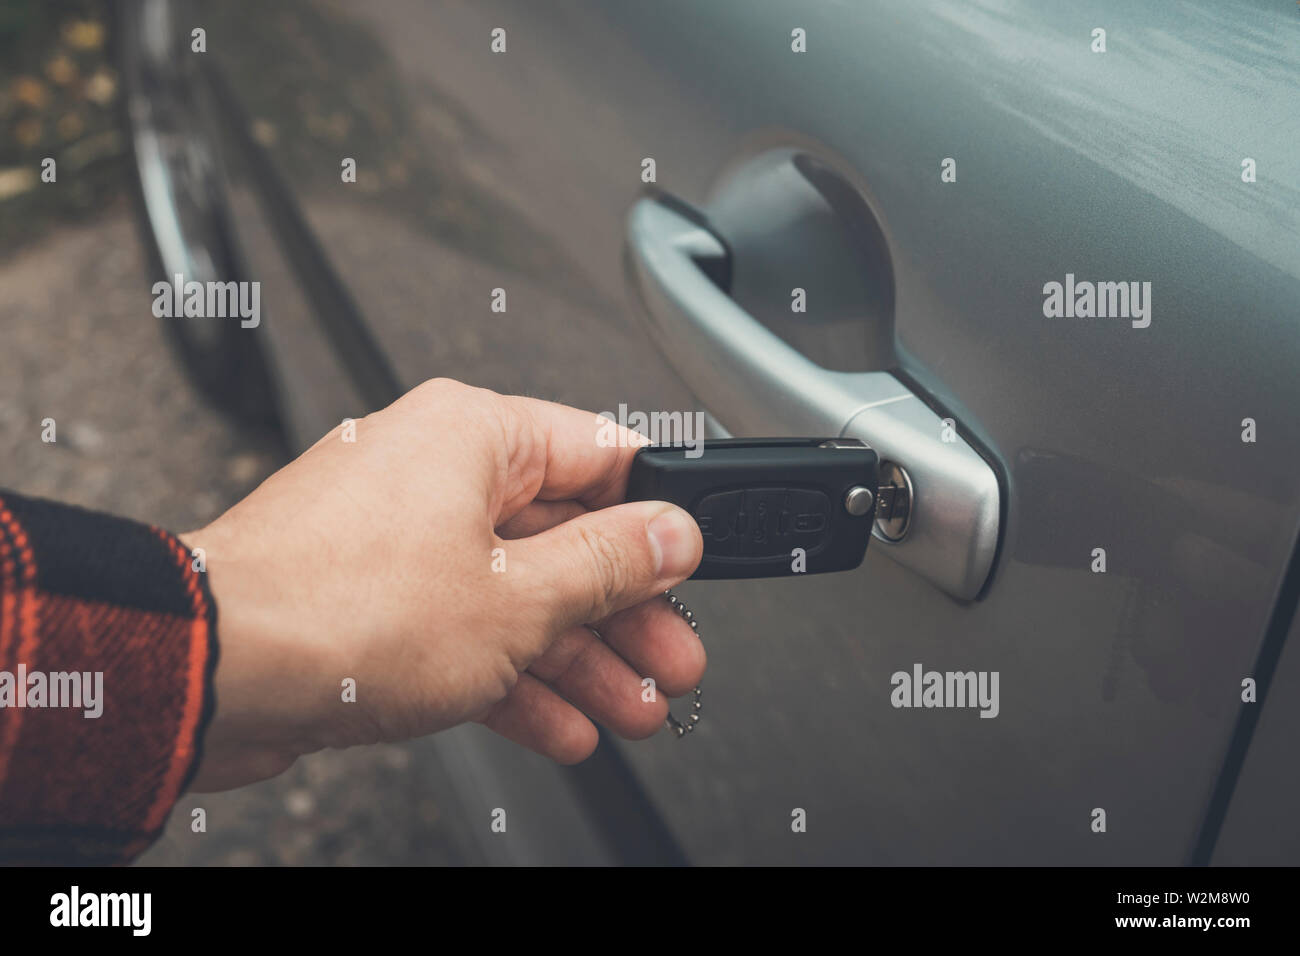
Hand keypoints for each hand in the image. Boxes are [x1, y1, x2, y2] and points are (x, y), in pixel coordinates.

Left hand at [182, 378, 704, 790]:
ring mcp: (396, 536)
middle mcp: (433, 471)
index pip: (600, 454)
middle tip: (670, 661)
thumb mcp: (517, 597)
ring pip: (515, 593)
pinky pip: (463, 628)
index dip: (656, 515)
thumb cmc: (338, 612)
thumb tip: (671, 533)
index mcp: (472, 434)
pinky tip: (558, 726)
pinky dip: (512, 677)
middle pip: (562, 536)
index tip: (689, 564)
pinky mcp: (369, 597)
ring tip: (628, 710)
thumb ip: (608, 564)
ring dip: (578, 660)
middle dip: (623, 614)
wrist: (213, 674)